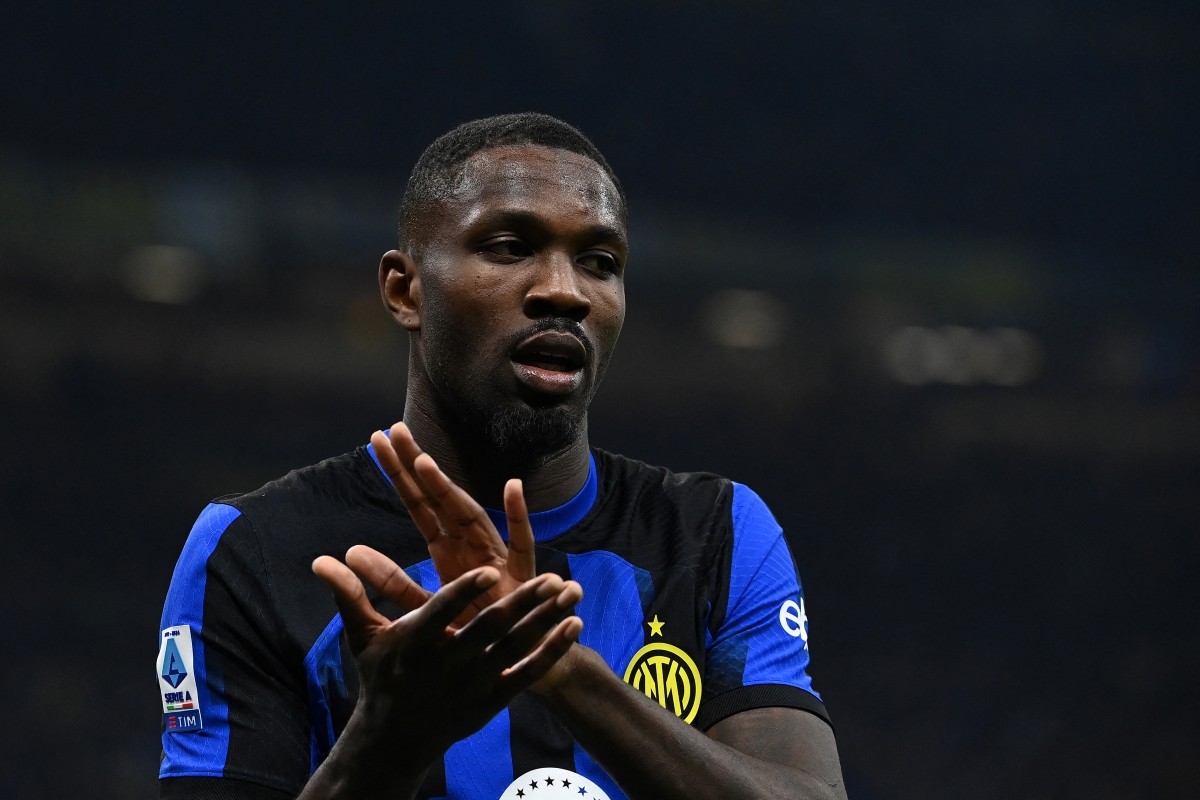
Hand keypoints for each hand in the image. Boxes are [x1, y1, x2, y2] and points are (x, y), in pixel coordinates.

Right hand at [312, 547, 582, 760]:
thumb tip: (321, 559)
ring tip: (571, 591)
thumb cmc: (380, 675)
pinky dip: (552, 651)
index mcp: (413, 645)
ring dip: (546, 621)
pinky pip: (527, 674)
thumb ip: (349, 596)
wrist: (395, 737)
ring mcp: (472, 686)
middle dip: (520, 605)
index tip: (488, 570)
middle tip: (550, 576)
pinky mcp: (493, 701)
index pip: (439, 615)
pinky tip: (574, 625)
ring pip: (515, 650)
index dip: (463, 593)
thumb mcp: (362, 637)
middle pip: (487, 632)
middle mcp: (445, 666)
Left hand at [369, 421, 536, 620]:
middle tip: (393, 431)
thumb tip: (349, 553)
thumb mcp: (422, 607)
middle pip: (440, 500)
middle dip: (417, 466)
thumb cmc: (470, 633)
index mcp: (446, 551)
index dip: (399, 475)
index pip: (419, 505)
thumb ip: (391, 581)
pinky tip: (512, 488)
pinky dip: (517, 516)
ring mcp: (496, 558)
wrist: (514, 667)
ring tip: (425, 464)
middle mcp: (470, 545)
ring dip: (449, 490)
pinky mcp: (522, 579)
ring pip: (470, 516)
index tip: (377, 441)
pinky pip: (520, 544)